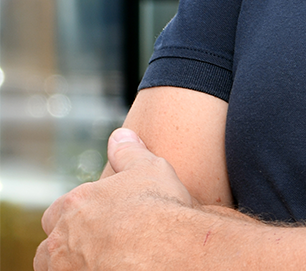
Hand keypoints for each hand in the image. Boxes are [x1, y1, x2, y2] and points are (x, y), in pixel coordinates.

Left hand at [37, 128, 197, 270]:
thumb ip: (129, 152)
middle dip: (67, 243)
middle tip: (95, 242)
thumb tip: (119, 136)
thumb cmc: (157, 206)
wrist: (164, 247)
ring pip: (56, 268)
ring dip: (71, 264)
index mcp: (75, 204)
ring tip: (100, 260)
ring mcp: (65, 267)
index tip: (95, 217)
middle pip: (51, 244)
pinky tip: (112, 266)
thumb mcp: (148, 168)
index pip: (59, 211)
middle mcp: (62, 237)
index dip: (75, 214)